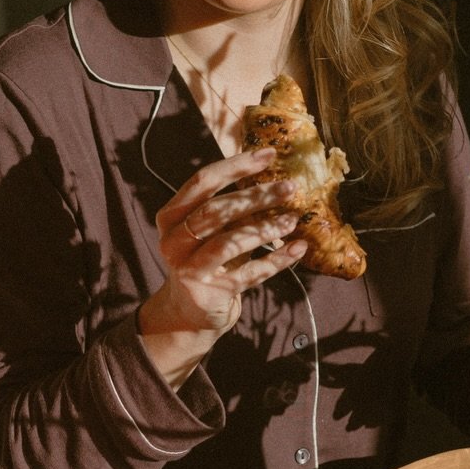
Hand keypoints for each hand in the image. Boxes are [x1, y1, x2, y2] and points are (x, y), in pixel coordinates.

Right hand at [139, 148, 305, 388]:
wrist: (190, 314)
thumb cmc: (206, 261)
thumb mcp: (211, 231)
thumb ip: (231, 207)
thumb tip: (274, 175)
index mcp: (171, 217)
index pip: (202, 182)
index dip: (236, 165)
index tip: (269, 154)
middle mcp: (174, 242)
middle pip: (216, 211)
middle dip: (256, 197)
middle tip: (289, 187)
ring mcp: (190, 270)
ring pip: (230, 242)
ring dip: (266, 228)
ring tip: (292, 219)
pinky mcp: (210, 294)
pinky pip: (249, 273)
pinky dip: (276, 260)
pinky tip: (298, 248)